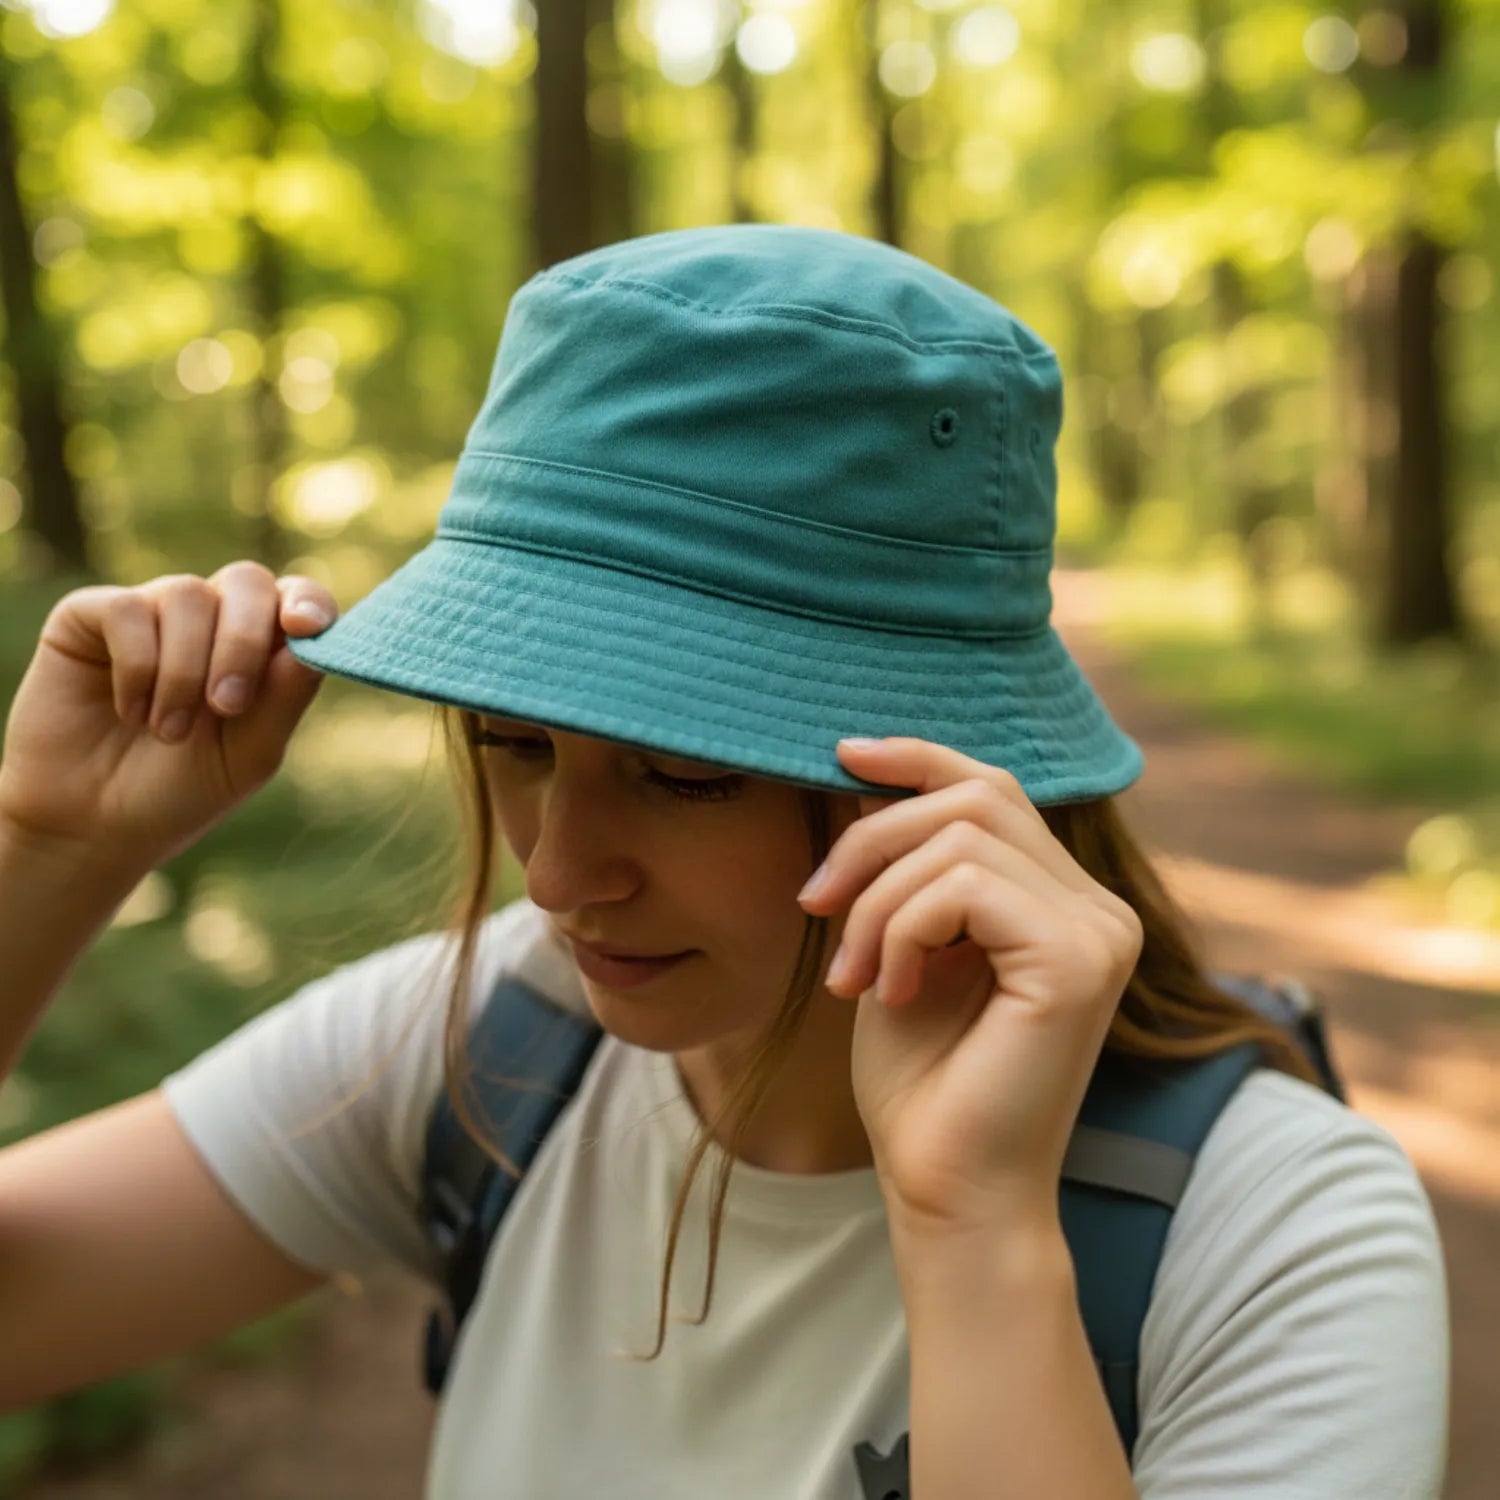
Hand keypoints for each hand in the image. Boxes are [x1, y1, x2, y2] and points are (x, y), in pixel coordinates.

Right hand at [0, 562, 337, 875]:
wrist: (93, 825)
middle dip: (244, 641)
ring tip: (168, 731)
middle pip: (246, 580)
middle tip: (226, 705)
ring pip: (187, 594)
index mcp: (259, 647)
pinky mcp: (89, 616)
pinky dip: (137, 667)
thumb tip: (312, 638)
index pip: (298, 598)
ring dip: (184, 672)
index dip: (308, 601)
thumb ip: (285, 696)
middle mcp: (209, 619)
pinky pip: (126, 610)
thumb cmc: (180, 790)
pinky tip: (132, 712)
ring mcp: (150, 611)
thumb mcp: (248, 754)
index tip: (303, 627)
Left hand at [797, 737, 1143, 1236]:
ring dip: (876, 899)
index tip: (842, 753)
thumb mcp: (900, 950)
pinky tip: (889, 993)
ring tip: (851, 975)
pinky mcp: (1079, 960)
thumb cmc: (921, 1085)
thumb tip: (868, 785)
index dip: (919, 757)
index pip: (996, 788)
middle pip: (975, 798)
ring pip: (961, 839)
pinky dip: (902, 929)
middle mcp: (1097, 910)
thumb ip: (904, 872)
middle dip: (871, 837)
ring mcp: (1099, 932)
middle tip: (814, 904)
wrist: (946, 1192)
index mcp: (1062, 904)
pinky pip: (966, 888)